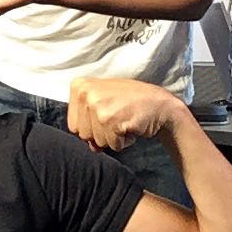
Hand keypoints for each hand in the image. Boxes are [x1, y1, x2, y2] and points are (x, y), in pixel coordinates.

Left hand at [67, 77, 182, 152]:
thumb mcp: (103, 102)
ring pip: (97, 141)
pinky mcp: (111, 120)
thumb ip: (88, 121)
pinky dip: (124, 141)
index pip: (73, 125)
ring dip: (113, 137)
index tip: (106, 113)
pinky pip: (112, 145)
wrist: (159, 103)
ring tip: (124, 119)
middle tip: (117, 117)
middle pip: (83, 135)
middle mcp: (85, 93)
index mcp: (79, 86)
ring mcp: (97, 106)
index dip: (91, 126)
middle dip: (101, 132)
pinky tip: (130, 125)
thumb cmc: (129, 101)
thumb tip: (91, 146)